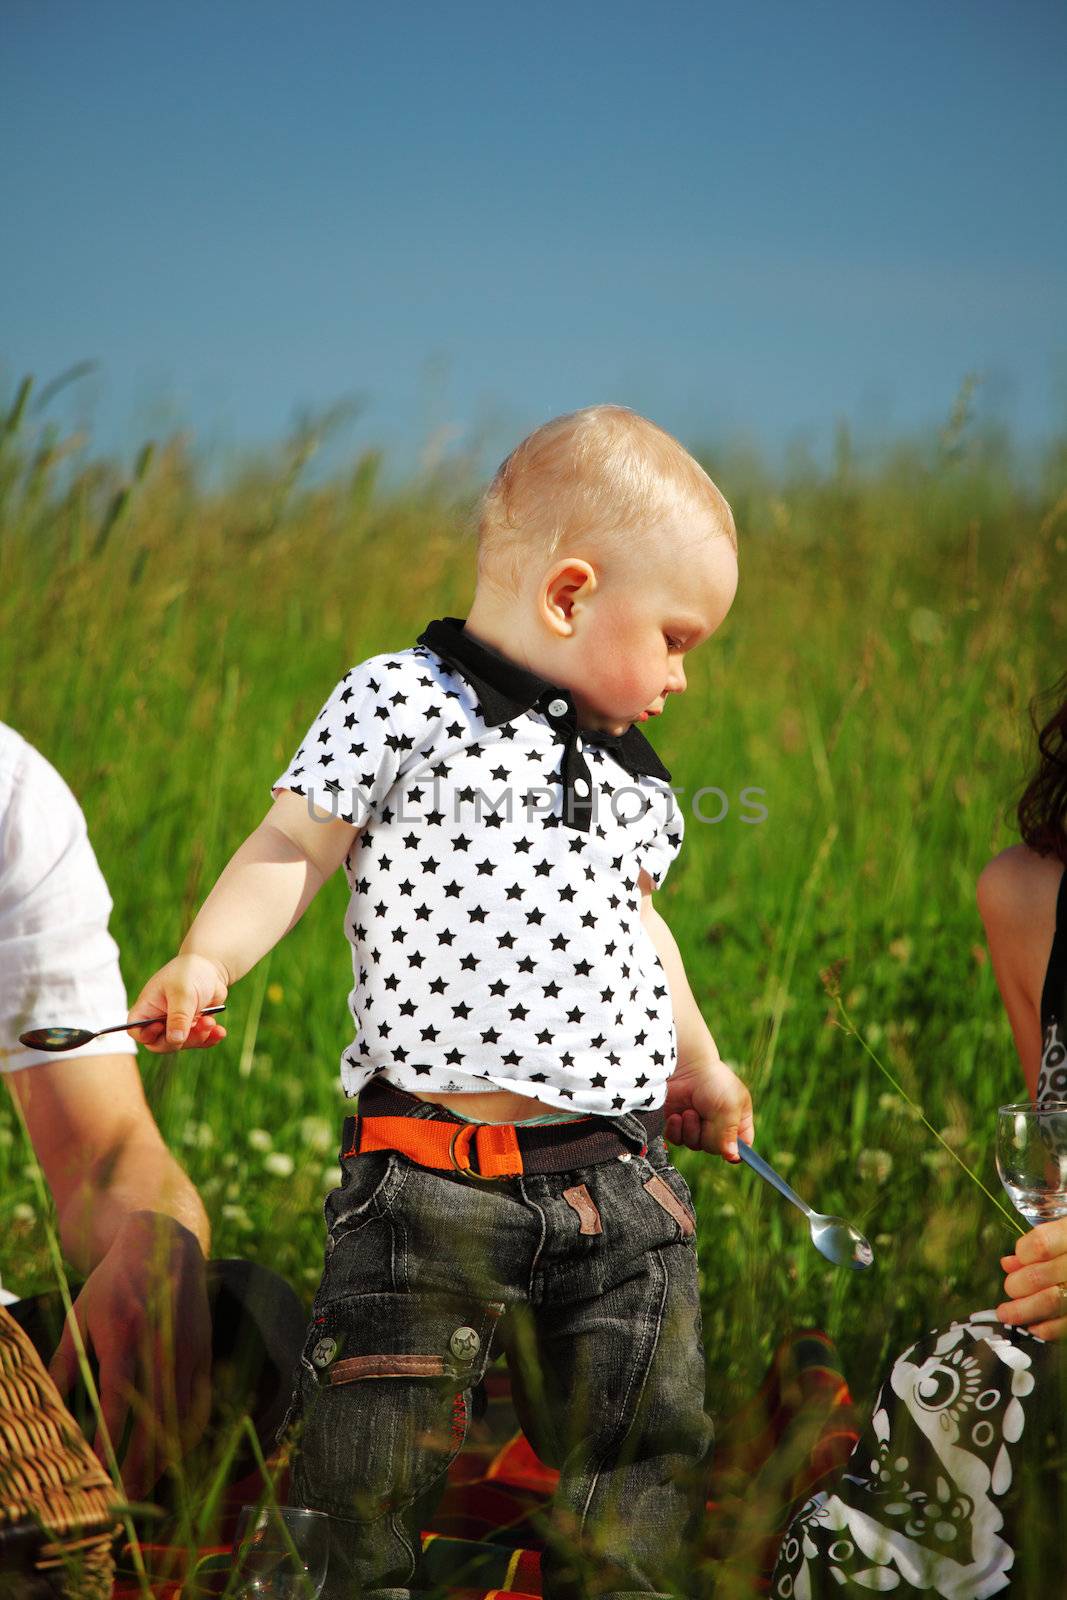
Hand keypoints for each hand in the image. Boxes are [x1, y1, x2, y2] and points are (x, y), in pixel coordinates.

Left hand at [48, 1212, 212, 1498]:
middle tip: (125, 1498)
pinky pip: (200, 1402)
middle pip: (153, 1418)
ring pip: (181, 1416)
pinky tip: (173, 1454)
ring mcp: (188, 1348)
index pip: (118, 1401)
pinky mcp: (205, 1350)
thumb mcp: (81, 1315)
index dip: (109, 1442)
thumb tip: (46, 1407)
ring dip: (165, 1456)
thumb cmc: (114, 1282)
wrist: (165, 1243)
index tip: (97, 1473)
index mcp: (125, 1334)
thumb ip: (64, 1362)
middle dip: (139, 1464)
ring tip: (145, 1485)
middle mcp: (161, 1344)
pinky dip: (188, 1433)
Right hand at [128, 954, 228, 1052]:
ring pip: (183, 1043)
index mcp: (147, 1008)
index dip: (147, 1035)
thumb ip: (178, 1016)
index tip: (162, 1026)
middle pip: (162, 1043)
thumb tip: (175, 1040)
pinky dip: (209, 1038)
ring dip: (199, 1037)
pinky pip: (198, 1040)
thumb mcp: (183, 992)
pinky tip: (219, 1032)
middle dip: (182, 1039)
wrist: (211, 968)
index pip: (136, 1030)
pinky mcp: (191, 1027)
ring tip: (211, 1022)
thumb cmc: (189, 973)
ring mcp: (175, 1025)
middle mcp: (158, 1019)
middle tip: (201, 1027)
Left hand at [663, 1051, 754, 1160]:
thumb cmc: (712, 1081)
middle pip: (715, 1148)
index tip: (729, 1154)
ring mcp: (697, 1123)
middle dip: (707, 1135)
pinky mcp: (678, 1122)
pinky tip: (676, 1116)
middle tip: (704, 1117)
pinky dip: (676, 1130)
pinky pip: (677, 1140)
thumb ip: (729, 1133)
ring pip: (694, 1145)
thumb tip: (732, 1157)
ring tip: (689, 1111)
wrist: (683, 1065)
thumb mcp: (728, 1107)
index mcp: (738, 1119)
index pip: (742, 1145)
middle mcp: (718, 1124)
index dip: (736, 1152)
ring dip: (690, 1130)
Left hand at [996, 1218, 1066, 1340]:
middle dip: (1017, 1286)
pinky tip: (1035, 1328)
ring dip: (1024, 1311)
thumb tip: (1008, 1264)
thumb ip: (1041, 1245)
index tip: (1018, 1258)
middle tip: (1010, 1289)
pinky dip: (1049, 1329)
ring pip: (1052, 1301)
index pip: (1041, 1244)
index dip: (1023, 1253)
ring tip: (1007, 1314)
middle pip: (1040, 1276)